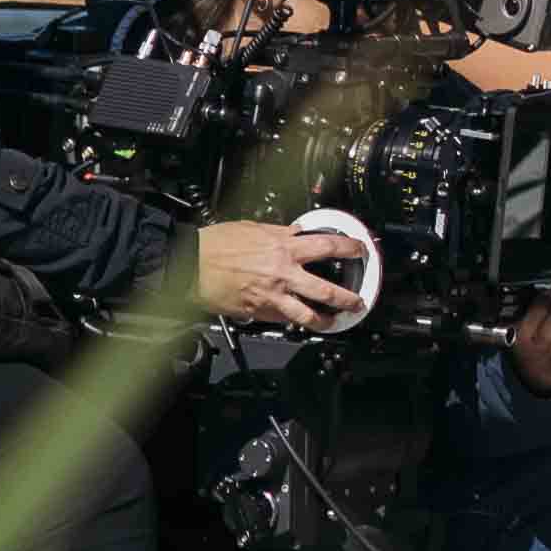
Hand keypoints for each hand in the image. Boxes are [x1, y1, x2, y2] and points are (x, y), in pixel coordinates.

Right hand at [196, 219, 369, 332]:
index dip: (351, 249)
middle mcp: (283, 274)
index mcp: (284, 248)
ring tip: (336, 322)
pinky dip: (293, 322)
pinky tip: (300, 323)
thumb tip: (296, 232)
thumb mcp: (254, 228)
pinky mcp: (257, 312)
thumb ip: (280, 233)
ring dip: (326, 321)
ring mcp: (271, 297)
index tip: (361, 251)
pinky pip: (282, 320)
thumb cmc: (215, 244)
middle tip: (358, 301)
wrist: (189, 264)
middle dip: (348, 298)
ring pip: (308, 316)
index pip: (329, 247)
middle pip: (327, 291)